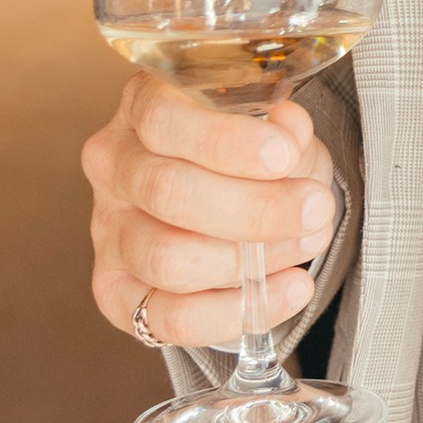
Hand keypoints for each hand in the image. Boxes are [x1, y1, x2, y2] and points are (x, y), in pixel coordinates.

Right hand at [82, 72, 333, 352]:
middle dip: (254, 208)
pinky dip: (237, 311)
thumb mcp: (277, 129)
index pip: (163, 120)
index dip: (225, 142)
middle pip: (167, 192)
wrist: (234, 202)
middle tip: (314, 208)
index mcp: (143, 105)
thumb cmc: (252, 156)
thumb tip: (288, 131)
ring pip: (167, 259)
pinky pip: (170, 317)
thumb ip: (285, 132)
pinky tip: (289, 288)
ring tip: (305, 243)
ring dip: (250, 261)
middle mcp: (114, 166)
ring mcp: (108, 231)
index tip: (283, 155)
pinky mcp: (114, 290)